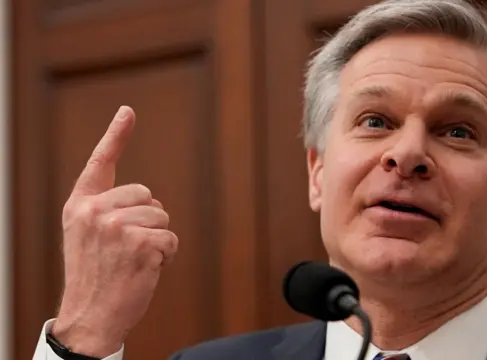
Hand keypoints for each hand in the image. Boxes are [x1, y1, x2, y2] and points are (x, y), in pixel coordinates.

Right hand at [51, 106, 178, 356]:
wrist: (90, 315)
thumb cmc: (94, 276)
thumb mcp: (87, 237)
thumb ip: (107, 211)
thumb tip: (148, 199)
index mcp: (80, 206)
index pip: (100, 163)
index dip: (116, 135)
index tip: (128, 112)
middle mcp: (95, 212)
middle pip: (147, 196)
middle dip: (147, 221)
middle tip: (127, 249)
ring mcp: (117, 227)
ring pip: (162, 218)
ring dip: (157, 240)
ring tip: (134, 261)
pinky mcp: (140, 244)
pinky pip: (171, 239)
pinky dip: (166, 256)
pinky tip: (145, 269)